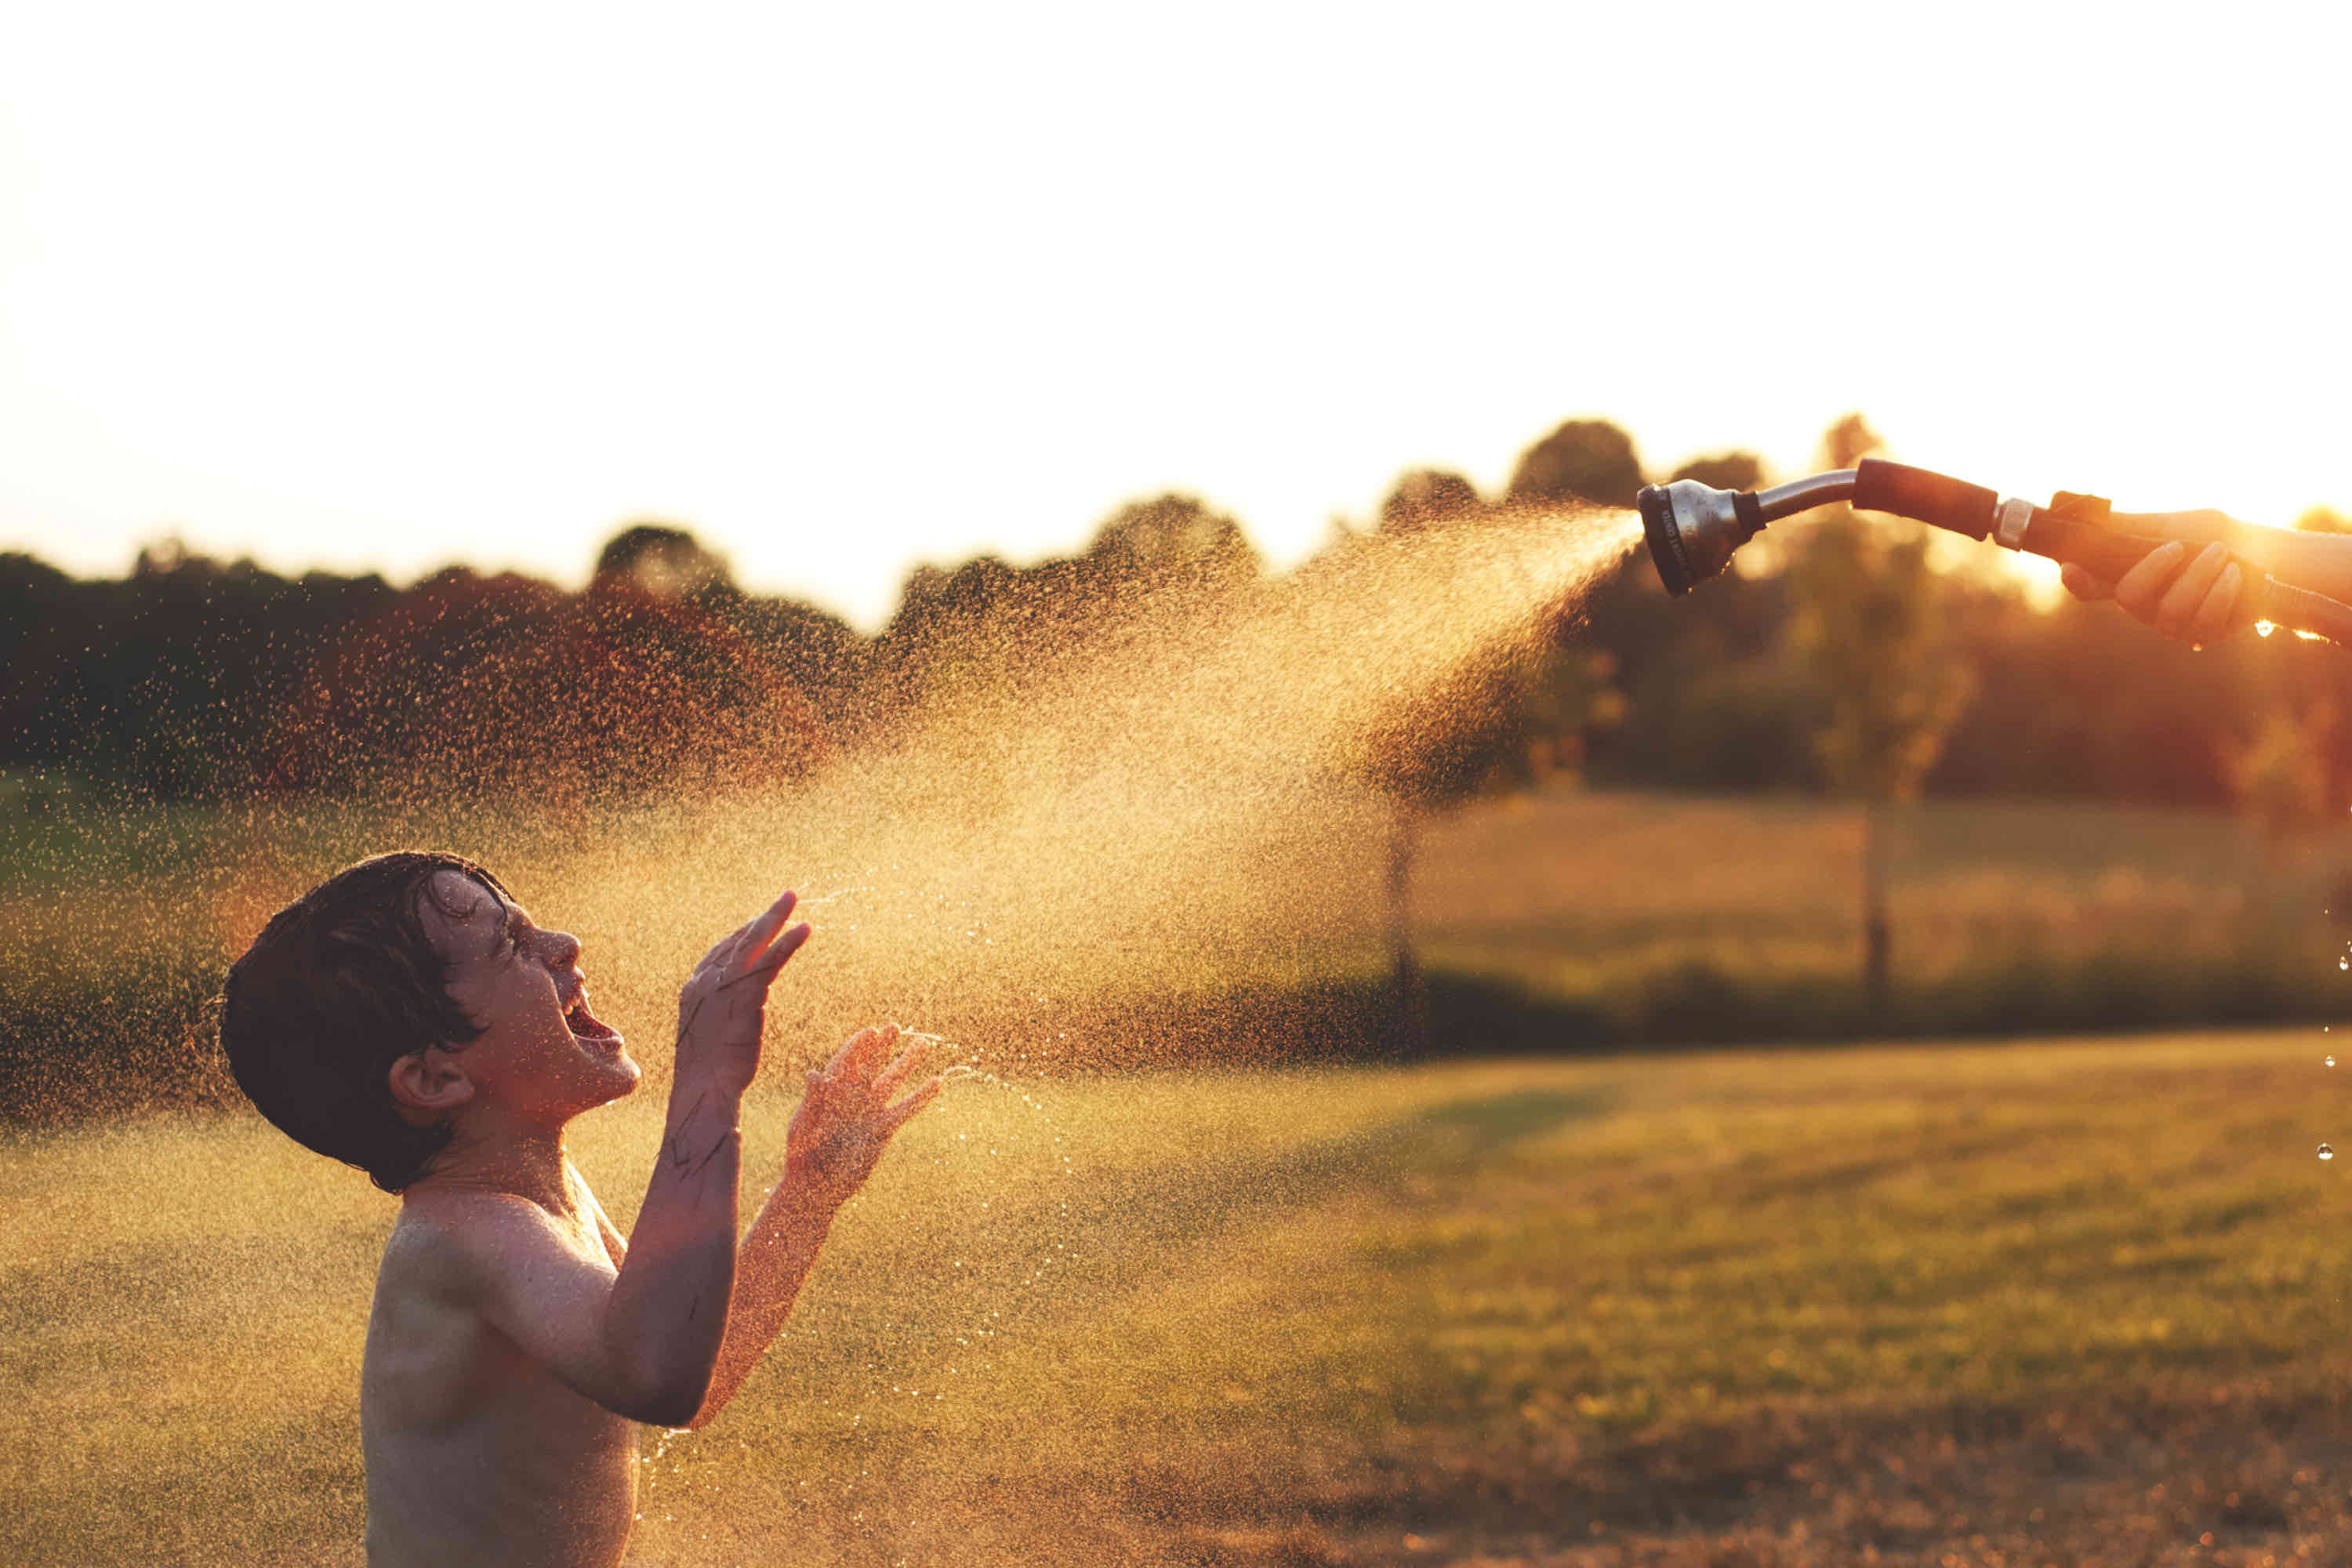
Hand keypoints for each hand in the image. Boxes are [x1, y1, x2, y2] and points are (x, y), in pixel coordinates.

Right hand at [674, 890, 810, 1098]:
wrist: (704, 1088)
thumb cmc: (708, 1073)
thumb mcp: (708, 1036)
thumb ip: (718, 1015)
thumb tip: (733, 1012)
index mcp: (694, 988)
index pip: (721, 951)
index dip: (743, 933)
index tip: (761, 921)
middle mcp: (706, 980)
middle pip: (738, 939)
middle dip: (763, 917)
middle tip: (786, 897)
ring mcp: (724, 985)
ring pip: (754, 942)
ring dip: (776, 917)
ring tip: (794, 898)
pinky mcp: (746, 994)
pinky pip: (770, 961)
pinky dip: (788, 942)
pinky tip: (804, 929)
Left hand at [784, 1024, 942, 1210]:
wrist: (818, 1187)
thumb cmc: (803, 1157)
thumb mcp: (804, 1127)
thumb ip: (813, 1101)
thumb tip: (814, 1074)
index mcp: (830, 1093)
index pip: (846, 1062)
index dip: (858, 1047)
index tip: (871, 1032)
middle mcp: (852, 1097)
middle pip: (871, 1065)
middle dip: (883, 1046)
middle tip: (895, 1027)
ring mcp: (869, 1111)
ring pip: (892, 1081)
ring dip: (907, 1062)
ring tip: (923, 1043)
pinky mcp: (883, 1129)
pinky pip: (905, 1109)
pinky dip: (921, 1097)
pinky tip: (937, 1083)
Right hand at [2061, 510, 2245, 643]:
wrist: (2269, 557)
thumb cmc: (2216, 537)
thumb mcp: (2173, 524)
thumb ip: (2132, 527)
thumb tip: (2085, 516)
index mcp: (2129, 575)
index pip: (2090, 584)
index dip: (2077, 580)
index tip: (2071, 568)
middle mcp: (2144, 604)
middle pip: (2128, 597)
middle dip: (2156, 569)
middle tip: (2180, 547)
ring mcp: (2170, 623)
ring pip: (2169, 611)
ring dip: (2198, 576)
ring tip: (2220, 554)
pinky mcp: (2201, 634)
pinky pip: (2202, 621)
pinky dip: (2220, 592)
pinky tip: (2233, 575)